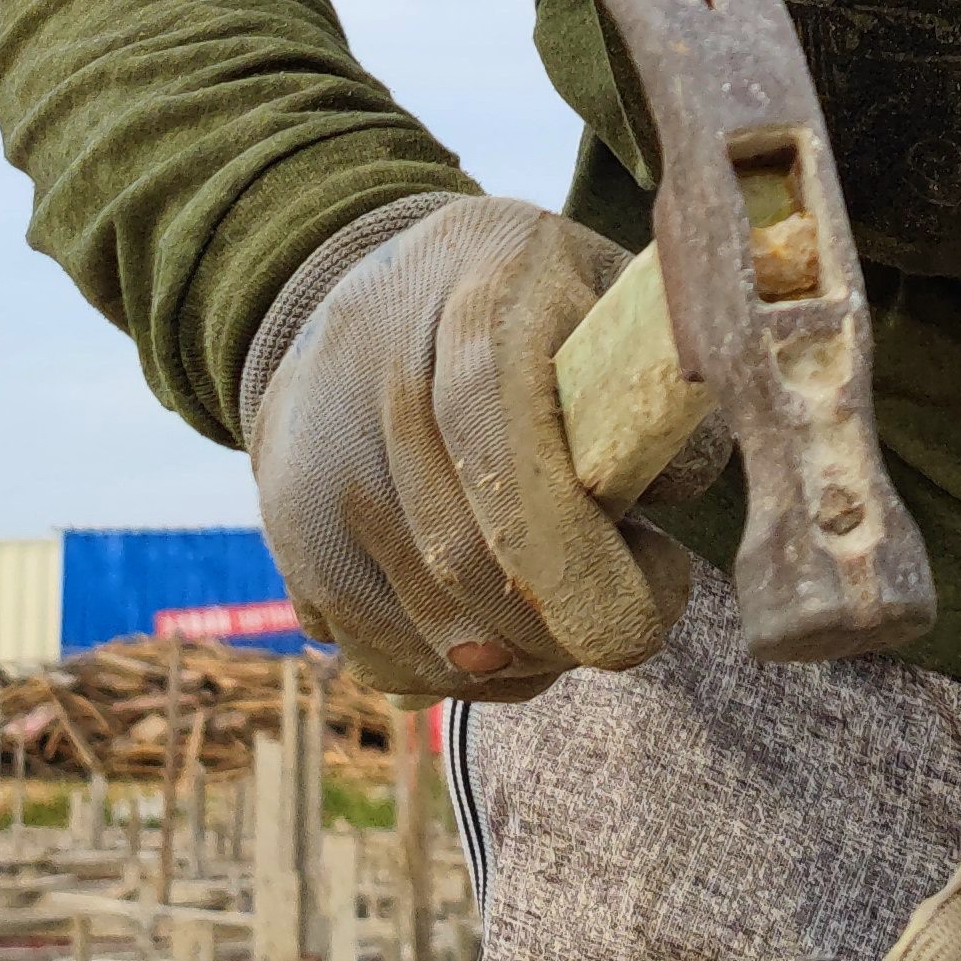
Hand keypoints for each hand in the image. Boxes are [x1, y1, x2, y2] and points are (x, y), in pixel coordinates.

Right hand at [249, 197, 688, 701]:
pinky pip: (381, 655)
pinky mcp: (292, 534)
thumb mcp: (603, 295)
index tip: (660, 570)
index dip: (594, 567)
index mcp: (479, 309)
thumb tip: (668, 489)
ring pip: (430, 631)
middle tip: (621, 606)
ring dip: (521, 661)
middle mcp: (380, 386)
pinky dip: (454, 673)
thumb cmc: (524, 304)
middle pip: (476, 567)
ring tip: (563, 615)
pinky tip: (497, 631)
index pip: (523, 474)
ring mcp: (322, 464)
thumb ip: (651, 386)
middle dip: (572, 624)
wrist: (364, 287)